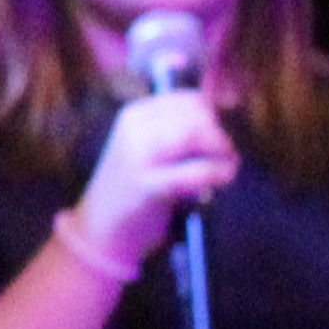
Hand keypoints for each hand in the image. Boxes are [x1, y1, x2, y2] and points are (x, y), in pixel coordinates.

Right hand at [61, 86, 239, 278]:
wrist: (101, 229)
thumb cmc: (132, 188)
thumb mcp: (149, 148)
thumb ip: (178, 130)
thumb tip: (225, 113)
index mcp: (134, 114)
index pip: (190, 99)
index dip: (215, 117)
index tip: (220, 138)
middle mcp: (133, 128)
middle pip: (197, 114)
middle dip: (221, 133)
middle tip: (226, 155)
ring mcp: (138, 156)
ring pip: (197, 133)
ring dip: (223, 150)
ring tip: (228, 166)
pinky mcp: (148, 185)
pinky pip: (199, 170)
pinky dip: (219, 173)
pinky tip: (223, 180)